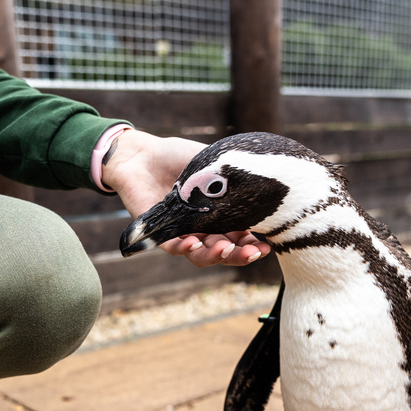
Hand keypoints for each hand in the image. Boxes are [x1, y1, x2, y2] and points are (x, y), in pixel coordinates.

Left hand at [102, 129, 270, 266]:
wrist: (143, 154)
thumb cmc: (178, 157)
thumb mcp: (211, 163)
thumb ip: (231, 176)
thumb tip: (260, 183)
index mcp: (221, 216)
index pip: (241, 237)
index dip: (253, 245)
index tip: (266, 246)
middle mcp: (204, 229)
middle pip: (225, 251)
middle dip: (240, 255)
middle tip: (253, 253)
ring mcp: (183, 234)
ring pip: (201, 255)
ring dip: (215, 255)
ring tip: (224, 250)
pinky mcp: (160, 234)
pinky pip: (173, 248)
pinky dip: (184, 248)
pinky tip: (192, 244)